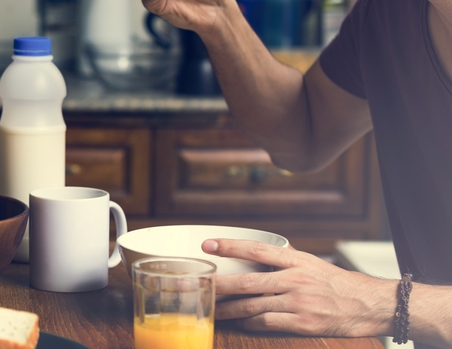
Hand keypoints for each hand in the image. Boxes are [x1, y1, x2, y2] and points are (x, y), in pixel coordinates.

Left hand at [203, 238, 395, 336]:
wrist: (369, 305)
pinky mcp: (303, 323)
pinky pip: (267, 323)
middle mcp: (295, 279)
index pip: (257, 249)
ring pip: (253, 305)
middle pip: (248, 281)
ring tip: (211, 308)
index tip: (207, 245)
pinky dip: (249, 323)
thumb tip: (261, 250)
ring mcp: (299, 302)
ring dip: (228, 309)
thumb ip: (286, 258)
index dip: (230, 246)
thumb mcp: (312, 263)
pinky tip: (239, 322)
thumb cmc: (337, 283)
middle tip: (199, 285)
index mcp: (296, 261)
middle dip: (220, 285)